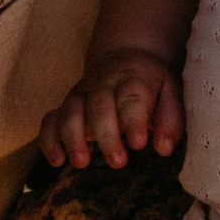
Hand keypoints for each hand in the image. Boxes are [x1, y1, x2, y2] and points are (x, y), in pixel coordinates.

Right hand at [39, 48, 185, 173]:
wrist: (126, 56)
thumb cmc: (152, 83)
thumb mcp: (171, 93)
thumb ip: (170, 120)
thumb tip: (164, 148)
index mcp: (133, 80)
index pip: (131, 99)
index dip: (133, 120)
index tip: (139, 144)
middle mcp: (103, 86)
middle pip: (99, 107)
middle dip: (106, 135)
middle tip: (118, 162)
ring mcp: (81, 95)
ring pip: (70, 112)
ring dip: (73, 137)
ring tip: (81, 163)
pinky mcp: (66, 106)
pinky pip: (50, 120)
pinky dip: (49, 139)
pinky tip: (56, 161)